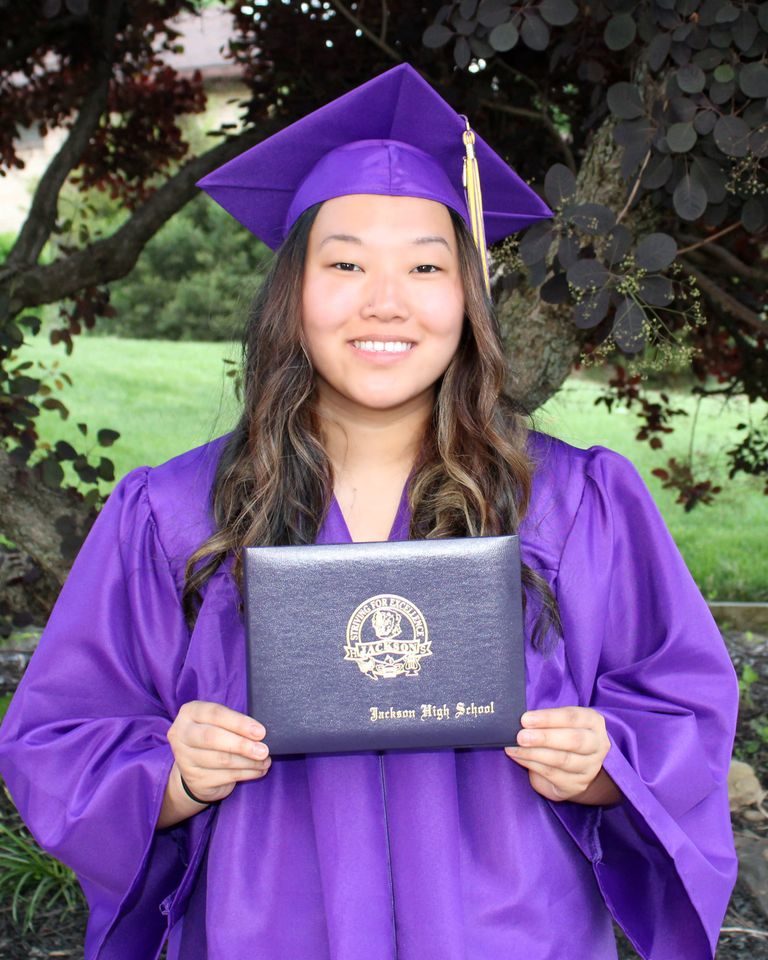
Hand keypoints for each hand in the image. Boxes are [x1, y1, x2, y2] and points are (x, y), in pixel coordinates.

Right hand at [166, 700, 271, 805]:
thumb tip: (260, 734)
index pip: (215, 714)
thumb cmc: (214, 736)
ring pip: (221, 760)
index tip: (260, 731)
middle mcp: (181, 734)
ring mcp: (185, 759)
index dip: (239, 723)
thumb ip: (235, 723)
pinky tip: (259, 771)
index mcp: (189, 713)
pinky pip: (225, 776)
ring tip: (265, 760)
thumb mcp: (220, 723)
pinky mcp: (194, 780)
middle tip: (263, 750)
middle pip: (212, 738)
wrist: (195, 769)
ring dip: (248, 762)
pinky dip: (247, 773)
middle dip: (241, 744)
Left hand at [504, 707, 619, 804]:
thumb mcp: (559, 722)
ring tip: (514, 748)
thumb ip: (545, 719)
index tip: (525, 719)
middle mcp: (597, 744)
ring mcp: (590, 767)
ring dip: (534, 753)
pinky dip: (532, 765)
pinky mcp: (577, 784)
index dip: (548, 718)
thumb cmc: (561, 734)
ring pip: (562, 760)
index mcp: (593, 722)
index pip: (572, 717)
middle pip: (573, 740)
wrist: (572, 767)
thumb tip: (521, 720)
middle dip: (544, 738)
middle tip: (521, 736)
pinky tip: (518, 757)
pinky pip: (553, 774)